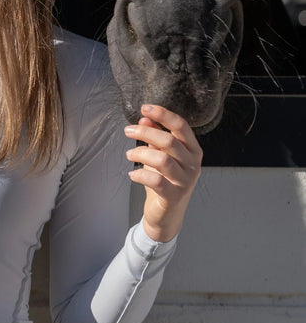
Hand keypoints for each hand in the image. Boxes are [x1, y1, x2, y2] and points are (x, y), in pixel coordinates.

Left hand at [124, 104, 202, 242]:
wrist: (167, 214)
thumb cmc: (164, 179)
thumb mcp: (160, 154)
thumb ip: (155, 135)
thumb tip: (145, 118)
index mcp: (193, 149)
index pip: (181, 126)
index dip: (163, 114)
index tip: (144, 108)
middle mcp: (193, 164)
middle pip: (169, 141)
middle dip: (145, 132)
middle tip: (128, 131)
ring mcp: (185, 181)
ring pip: (162, 159)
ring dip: (140, 153)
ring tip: (129, 154)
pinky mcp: (174, 196)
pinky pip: (156, 181)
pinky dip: (140, 174)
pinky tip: (132, 173)